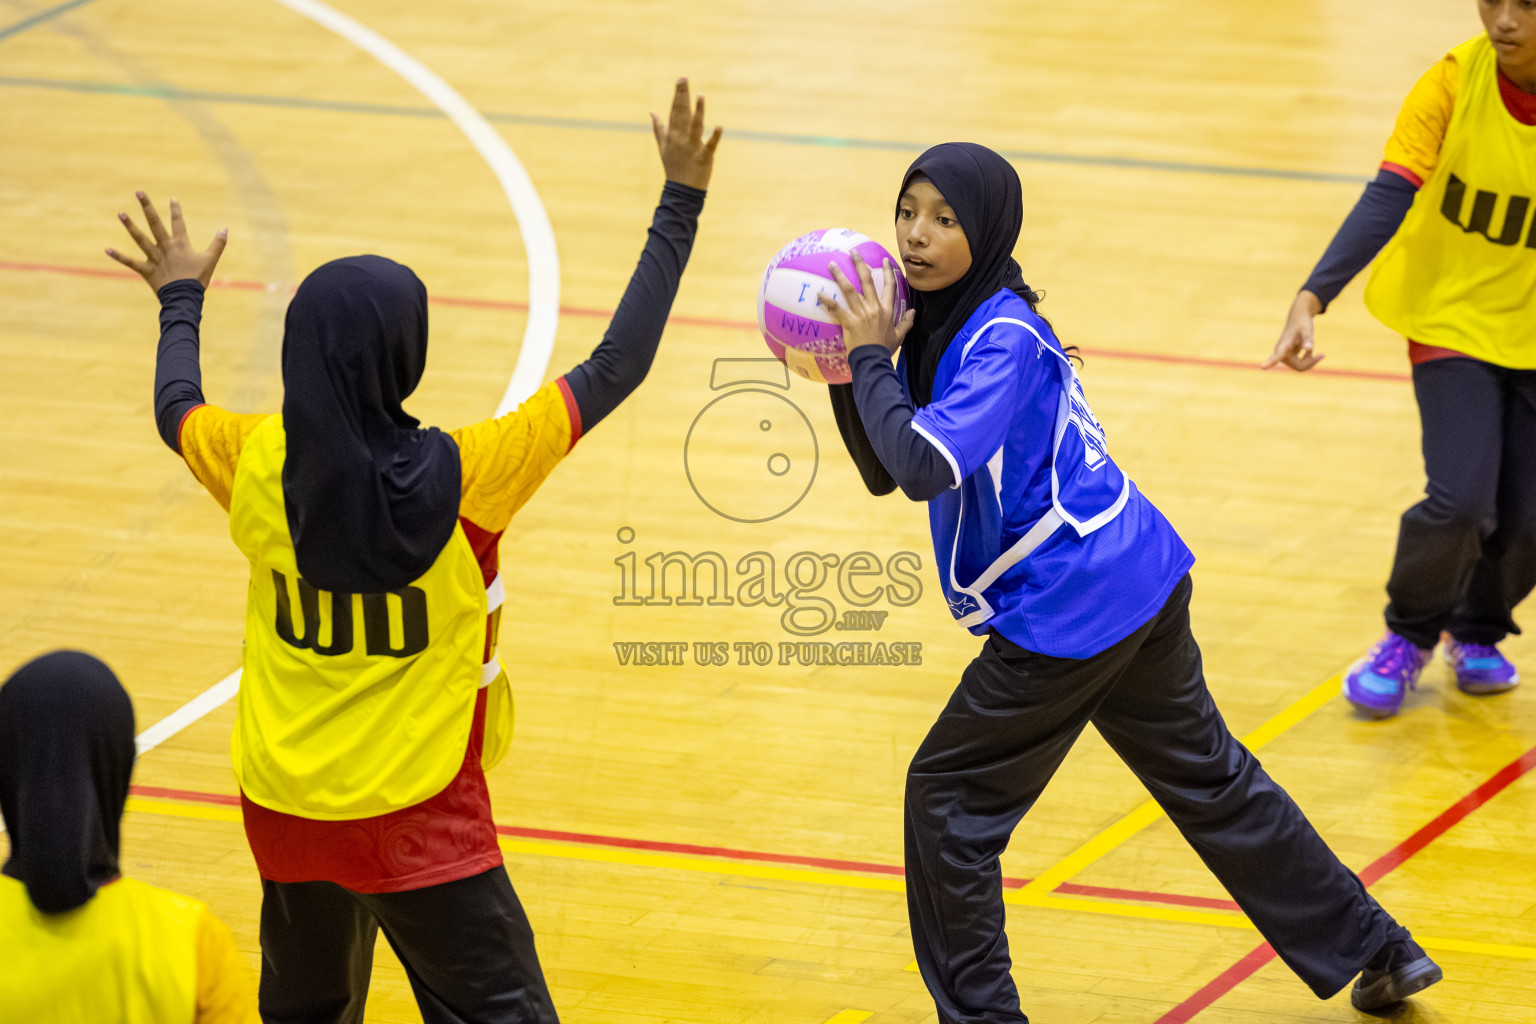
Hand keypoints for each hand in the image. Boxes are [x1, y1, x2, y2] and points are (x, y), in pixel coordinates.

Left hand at [105, 192, 226, 292]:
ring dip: (130, 226)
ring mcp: (154, 258)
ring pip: (140, 239)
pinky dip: (119, 256)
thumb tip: (224, 228)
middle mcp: (164, 247)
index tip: (172, 198)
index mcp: (180, 244)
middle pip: (154, 223)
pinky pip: (130, 262)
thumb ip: (218, 244)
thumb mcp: (211, 260)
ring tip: (121, 213)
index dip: (176, 210)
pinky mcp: (146, 270)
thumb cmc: (198, 279)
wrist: (184, 297)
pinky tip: (107, 249)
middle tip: (139, 192)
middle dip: (147, 207)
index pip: (177, 222)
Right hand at [651, 78, 721, 190]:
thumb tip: (651, 112)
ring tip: (700, 95)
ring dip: (698, 111)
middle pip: (682, 113)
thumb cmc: (673, 167)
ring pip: (695, 126)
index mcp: (672, 135)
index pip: (674, 110)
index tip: (681, 79)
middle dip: (683, 95)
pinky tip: (720, 127)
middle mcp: (681, 138)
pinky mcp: (705, 157)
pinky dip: (715, 137)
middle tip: (684, 78)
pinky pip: (710, 145)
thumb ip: (658, 128)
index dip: (678, 94)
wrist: (681, 190)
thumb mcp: (662, 147)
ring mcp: (693, 147)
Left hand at [819, 252, 915, 355]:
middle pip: (867, 281)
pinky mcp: (849, 321)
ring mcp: (861, 313)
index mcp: (887, 310)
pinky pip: (836, 308)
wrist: (873, 360)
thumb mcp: (899, 335)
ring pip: (849, 290)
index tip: (885, 260)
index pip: (889, 286)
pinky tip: (819, 293)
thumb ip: (907, 322)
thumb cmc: (885, 349)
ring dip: (840, 275)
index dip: (888, 272)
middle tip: (853, 253)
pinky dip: (827, 300)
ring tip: (832, 264)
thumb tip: (914, 312)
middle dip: (860, 264)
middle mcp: (874, 307)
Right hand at [1263, 289, 1324, 370]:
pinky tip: (1311, 351)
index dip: (1270, 362)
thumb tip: (1309, 349)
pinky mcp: (1289, 357)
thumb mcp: (1307, 330)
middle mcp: (1281, 353)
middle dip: (1310, 362)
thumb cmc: (1302, 323)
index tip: (1262, 367)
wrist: (1298, 318)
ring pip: (1299, 367)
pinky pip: (1300, 365)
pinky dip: (1309, 360)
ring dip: (1310, 361)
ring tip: (1317, 352)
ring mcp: (1284, 356)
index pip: (1277, 356)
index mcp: (1283, 345)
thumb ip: (1308, 339)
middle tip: (1322, 355)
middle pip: (1298, 367)